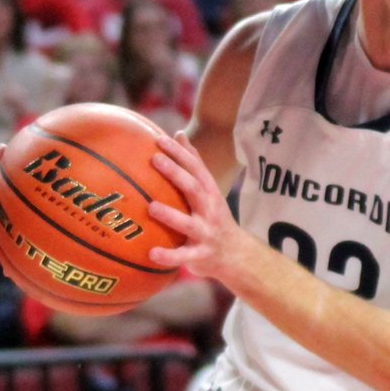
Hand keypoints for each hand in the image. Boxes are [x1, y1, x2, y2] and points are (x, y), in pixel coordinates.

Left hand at [147, 132, 245, 280]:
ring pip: (188, 223)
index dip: (180, 153)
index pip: (196, 168)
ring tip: (151, 208)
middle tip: (155, 159)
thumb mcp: (209, 190)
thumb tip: (178, 134)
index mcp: (210, 193)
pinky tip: (151, 254)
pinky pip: (184, 256)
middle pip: (194, 189)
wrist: (238, 256)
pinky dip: (169, 256)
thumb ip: (194, 164)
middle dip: (176, 173)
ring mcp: (207, 233)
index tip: (160, 140)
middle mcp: (210, 210)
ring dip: (170, 215)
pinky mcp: (201, 255)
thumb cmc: (214, 218)